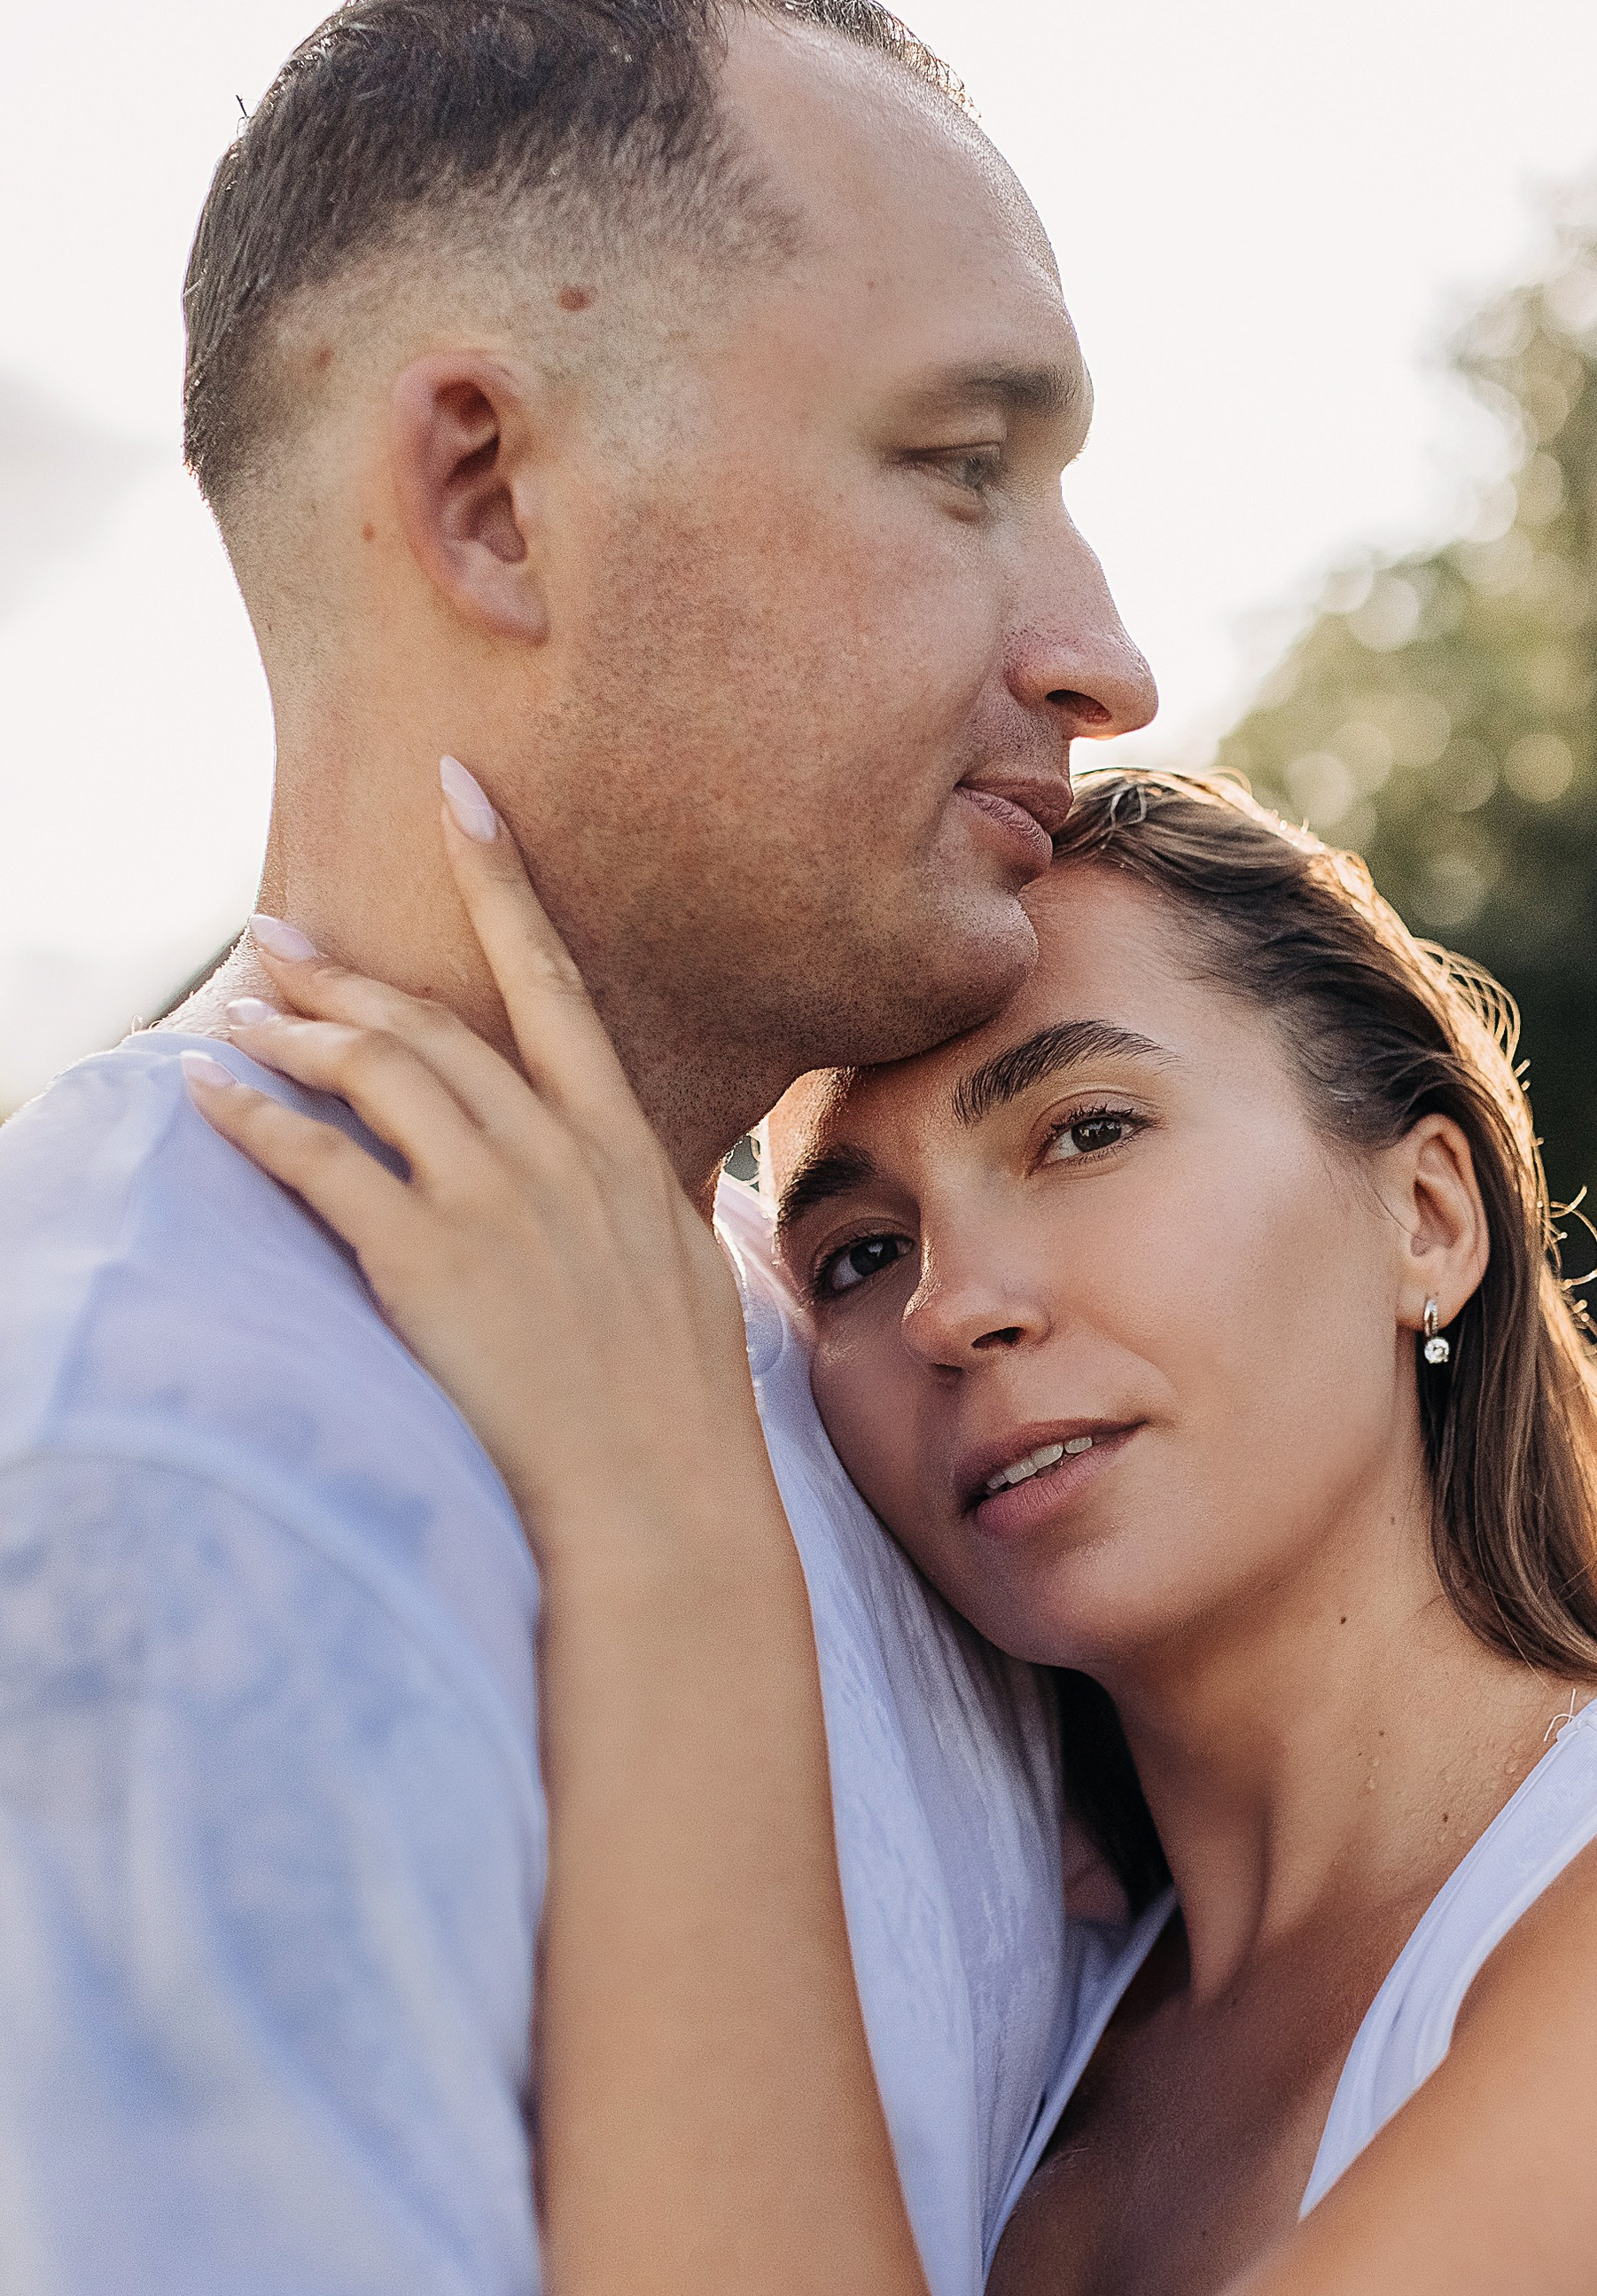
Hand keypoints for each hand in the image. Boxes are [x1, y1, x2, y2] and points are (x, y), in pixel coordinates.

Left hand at [183, 764, 766, 1569]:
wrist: (664, 1504)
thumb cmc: (680, 1420)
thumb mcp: (687, 1285)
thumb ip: (646, 1215)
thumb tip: (636, 1194)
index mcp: (627, 1151)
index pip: (556, 982)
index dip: (500, 878)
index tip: (455, 791)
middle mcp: (560, 1156)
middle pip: (433, 1022)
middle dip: (341, 973)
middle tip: (269, 943)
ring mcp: (497, 1204)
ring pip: (374, 1072)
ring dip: (291, 1034)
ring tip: (231, 1021)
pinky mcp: (430, 1262)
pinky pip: (320, 1162)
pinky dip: (255, 1120)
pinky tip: (211, 1099)